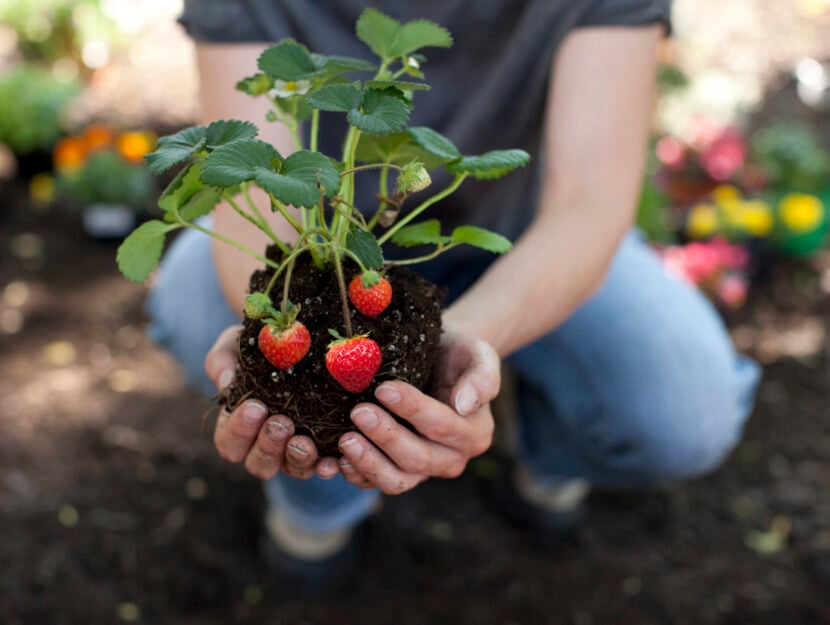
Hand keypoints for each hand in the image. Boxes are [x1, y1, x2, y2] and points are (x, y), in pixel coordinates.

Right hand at [204, 325, 340, 480]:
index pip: (230, 442)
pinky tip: (332, 460)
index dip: (239, 430)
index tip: (255, 406)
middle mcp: (265, 445)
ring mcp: (294, 450)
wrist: (300, 337)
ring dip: (297, 459)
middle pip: (259, 464)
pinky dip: (326, 466)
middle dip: (268, 445)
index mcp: (238, 426)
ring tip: (304, 440)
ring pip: (291, 470)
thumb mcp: (236, 344)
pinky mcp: (324, 449)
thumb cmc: (259, 345)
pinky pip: (324, 465)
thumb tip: (226, 383)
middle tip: (281, 422)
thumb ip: (222, 361)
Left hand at [336, 326, 499, 493]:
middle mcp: (452, 459)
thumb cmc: (458, 354)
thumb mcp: (478, 356)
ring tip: (345, 440)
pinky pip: (375, 482)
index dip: (412, 409)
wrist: (439, 361)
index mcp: (474, 433)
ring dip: (368, 463)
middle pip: (418, 459)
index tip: (384, 389)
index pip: (441, 425)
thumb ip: (481, 379)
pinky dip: (355, 474)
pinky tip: (334, 461)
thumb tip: (464, 405)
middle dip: (386, 437)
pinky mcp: (397, 471)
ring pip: (397, 480)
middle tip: (358, 412)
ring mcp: (424, 470)